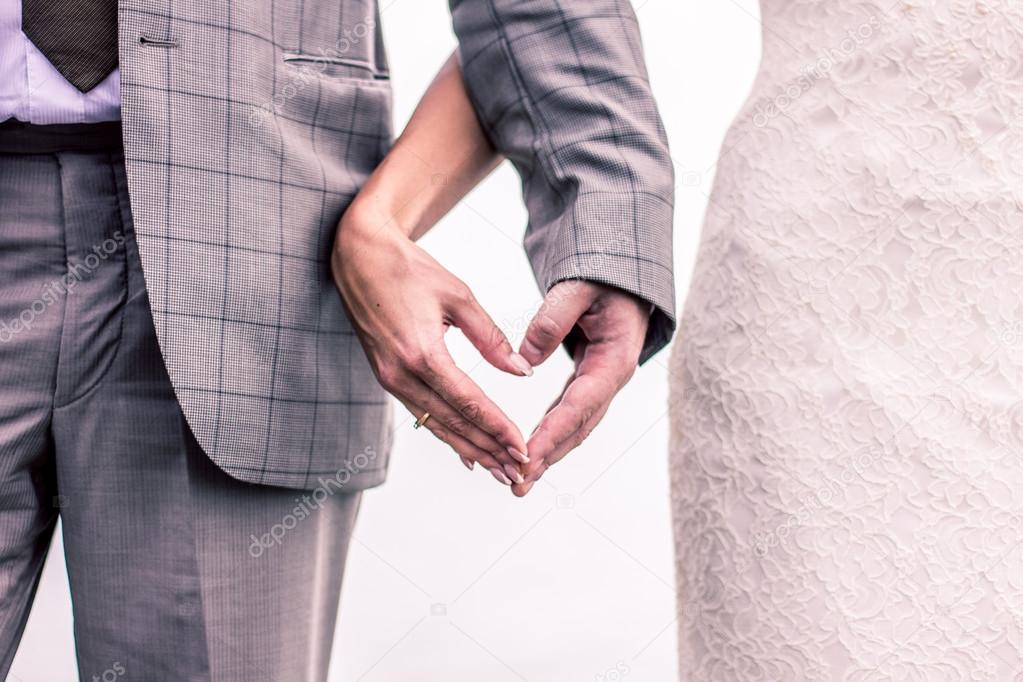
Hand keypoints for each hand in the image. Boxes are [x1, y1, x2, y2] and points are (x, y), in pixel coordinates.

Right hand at [332, 210, 532, 485]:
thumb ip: (490, 337)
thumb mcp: (459, 296)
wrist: (359, 258)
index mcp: (422, 353)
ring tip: (499, 470)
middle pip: (453, 423)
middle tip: (518, 472)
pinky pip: (422, 415)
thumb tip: (521, 371)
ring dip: (470, 449)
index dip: (497, 428)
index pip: (468, 402)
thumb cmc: (410, 269)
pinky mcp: (388, 377)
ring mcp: (391, 379)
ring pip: (436, 424)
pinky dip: (447, 434)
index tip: (522, 448)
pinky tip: (467, 452)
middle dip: (488, 449)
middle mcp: (402, 373)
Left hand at [510, 281, 649, 496]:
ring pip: (574, 425)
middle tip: (517, 483)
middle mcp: (611, 377)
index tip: (528, 457)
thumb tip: (525, 360)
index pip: (580, 404)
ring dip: (549, 453)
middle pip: (579, 426)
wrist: (624, 275)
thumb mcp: (577, 289)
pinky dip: (551, 433)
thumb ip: (552, 320)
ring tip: (519, 479)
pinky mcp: (591, 379)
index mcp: (614, 359)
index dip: (553, 433)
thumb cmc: (605, 277)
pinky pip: (569, 412)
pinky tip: (531, 450)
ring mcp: (602, 381)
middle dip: (548, 457)